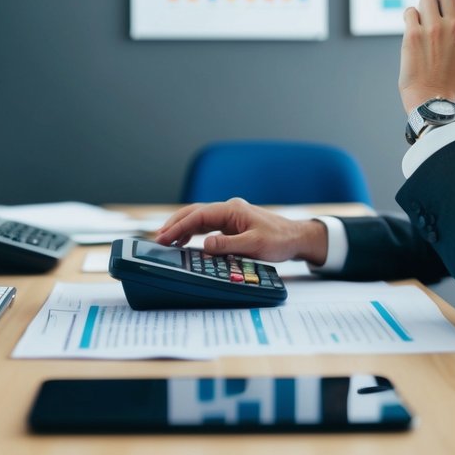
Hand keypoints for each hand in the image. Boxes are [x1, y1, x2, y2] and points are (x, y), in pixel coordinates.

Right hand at [154, 197, 327, 263]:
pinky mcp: (231, 226)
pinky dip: (192, 232)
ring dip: (181, 227)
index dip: (179, 226)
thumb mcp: (255, 245)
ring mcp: (230, 217)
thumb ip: (228, 245)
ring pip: (198, 218)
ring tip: (166, 240)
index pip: (198, 215)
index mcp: (232, 210)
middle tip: (158, 238)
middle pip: (194, 212)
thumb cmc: (279, 240)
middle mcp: (229, 210)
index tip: (164, 237)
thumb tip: (205, 245)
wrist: (296, 238)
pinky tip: (184, 241)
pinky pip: (206, 226)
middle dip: (174, 224)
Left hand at [399, 0, 454, 113]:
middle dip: (435, 0)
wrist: (433, 97)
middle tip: (438, 10)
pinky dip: (412, 17)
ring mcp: (422, 30)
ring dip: (423, 8)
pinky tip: (417, 28)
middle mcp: (439, 25)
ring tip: (427, 21)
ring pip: (419, 3)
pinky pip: (408, 14)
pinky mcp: (409, 37)